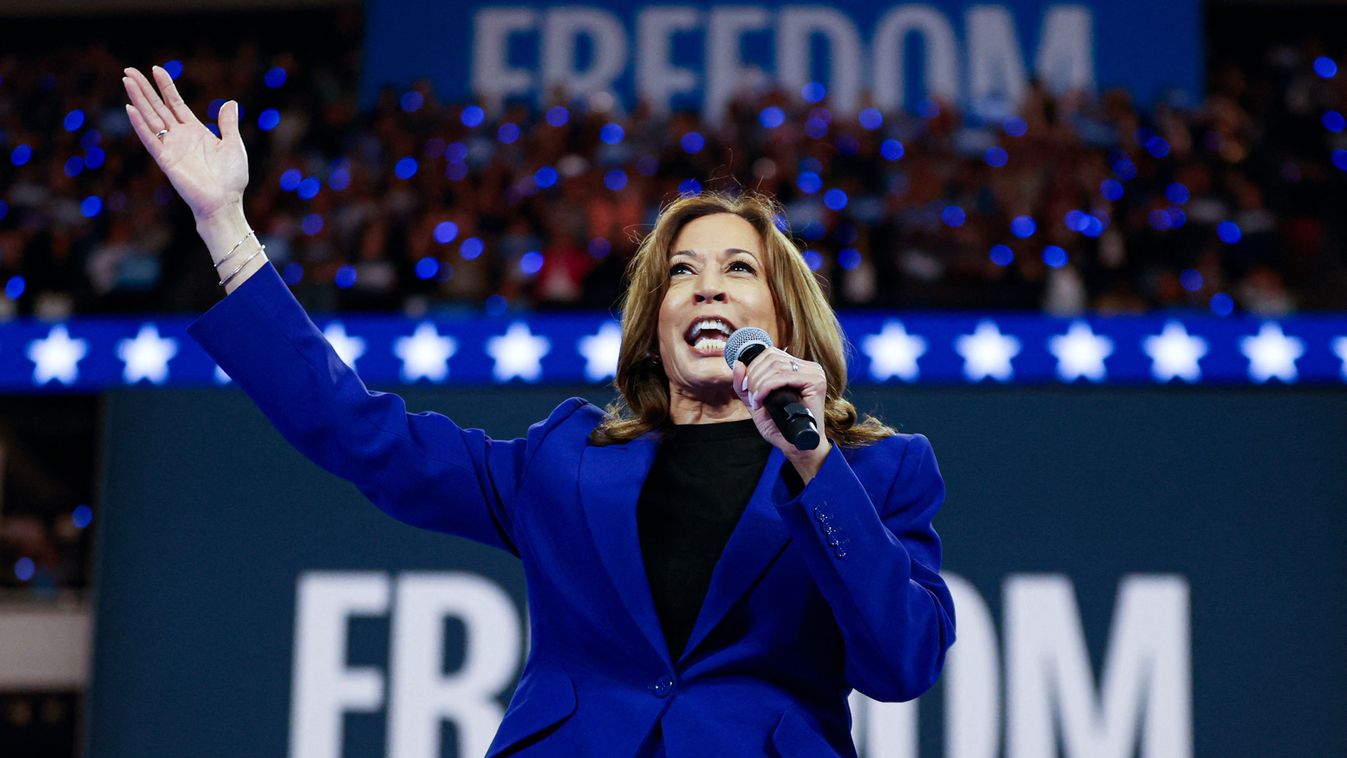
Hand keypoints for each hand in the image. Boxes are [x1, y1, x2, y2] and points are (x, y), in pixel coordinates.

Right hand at [121, 66, 247, 222]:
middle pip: (158, 107)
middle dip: (144, 88)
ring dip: (138, 100)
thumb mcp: (233, 145)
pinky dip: (140, 125)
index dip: (166, 86)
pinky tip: (130, 109)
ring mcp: (171, 147)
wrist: (225, 202)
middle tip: (129, 70)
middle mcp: (180, 137)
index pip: (176, 103)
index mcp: (195, 131)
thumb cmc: (231, 178)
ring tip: (127, 80)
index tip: (156, 69)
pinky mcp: (166, 160)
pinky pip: (150, 139)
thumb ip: (228, 124)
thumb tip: (230, 103)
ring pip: (151, 118)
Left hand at [732, 348, 831, 481]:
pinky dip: (766, 388)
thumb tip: (737, 363)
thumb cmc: (780, 426)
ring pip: (775, 365)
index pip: (770, 353)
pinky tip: (761, 401)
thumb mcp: (756, 402)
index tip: (745, 388)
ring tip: (757, 402)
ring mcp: (814, 373)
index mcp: (797, 367)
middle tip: (751, 398)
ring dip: (758, 384)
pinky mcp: (816, 382)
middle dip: (753, 377)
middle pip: (771, 357)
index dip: (752, 367)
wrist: (796, 446)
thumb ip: (744, 385)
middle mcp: (808, 367)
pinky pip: (783, 376)